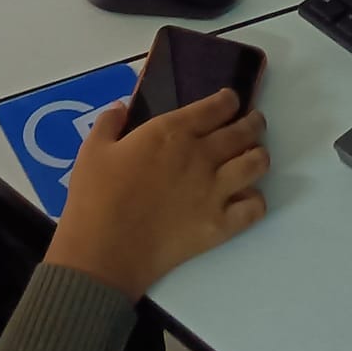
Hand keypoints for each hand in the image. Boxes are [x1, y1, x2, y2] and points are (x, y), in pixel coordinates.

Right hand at [45, 88, 268, 301]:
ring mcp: (215, 190)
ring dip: (258, 155)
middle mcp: (201, 155)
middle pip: (243, 131)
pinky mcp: (220, 224)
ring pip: (257, 164)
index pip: (216, 107)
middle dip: (252, 122)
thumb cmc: (95, 196)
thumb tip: (121, 107)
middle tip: (252, 123)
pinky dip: (255, 200)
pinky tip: (246, 198)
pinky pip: (255, 207)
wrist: (105, 249)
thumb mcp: (93, 149)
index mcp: (171, 132)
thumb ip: (109, 123)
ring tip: (254, 156)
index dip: (229, 100)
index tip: (230, 100)